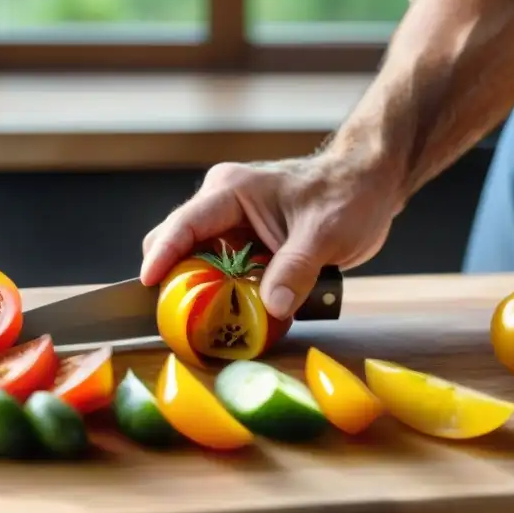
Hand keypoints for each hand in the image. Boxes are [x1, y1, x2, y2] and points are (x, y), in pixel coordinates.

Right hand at [140, 154, 400, 318]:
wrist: (368, 186)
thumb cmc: (346, 195)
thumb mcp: (324, 234)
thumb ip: (295, 270)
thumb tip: (271, 308)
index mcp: (230, 192)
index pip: (183, 224)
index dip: (162, 255)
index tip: (145, 285)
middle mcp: (221, 207)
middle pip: (179, 247)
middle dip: (177, 283)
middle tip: (179, 320)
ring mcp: (231, 228)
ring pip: (199, 265)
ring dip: (204, 294)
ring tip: (210, 326)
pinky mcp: (245, 246)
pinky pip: (223, 275)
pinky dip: (227, 297)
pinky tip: (239, 318)